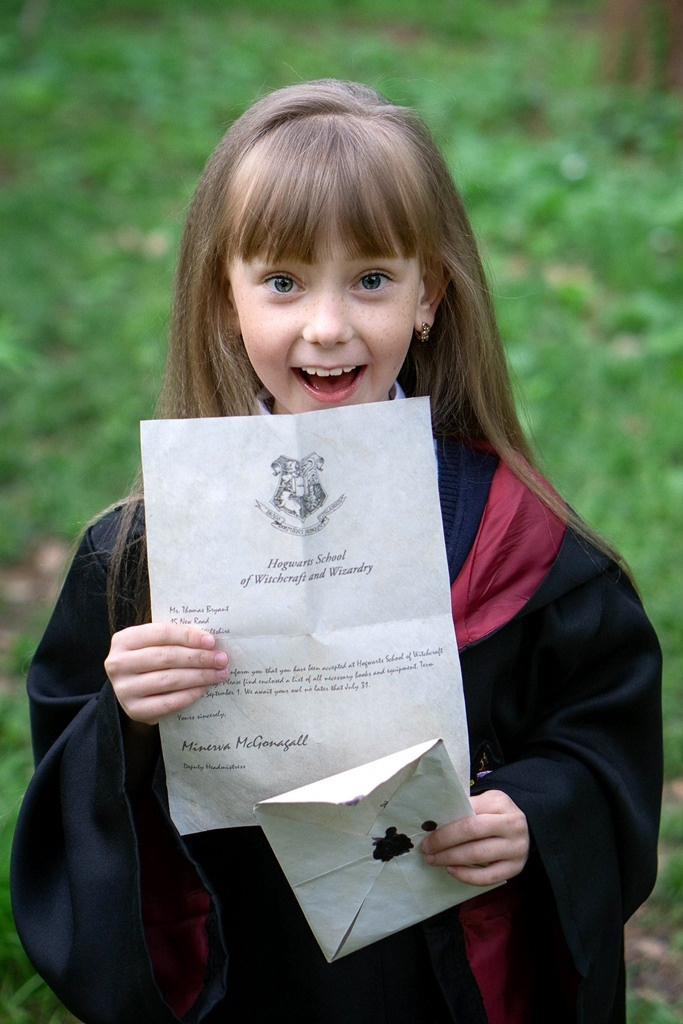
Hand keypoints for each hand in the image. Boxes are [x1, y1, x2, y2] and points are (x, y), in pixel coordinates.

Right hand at [105, 622, 228, 725]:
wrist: (133, 691)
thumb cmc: (150, 662)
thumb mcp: (154, 645)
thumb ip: (175, 640)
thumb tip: (210, 641)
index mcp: (124, 640)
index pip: (161, 633)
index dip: (188, 636)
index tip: (212, 641)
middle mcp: (119, 664)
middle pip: (167, 657)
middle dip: (198, 657)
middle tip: (221, 659)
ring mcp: (124, 689)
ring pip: (169, 679)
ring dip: (199, 676)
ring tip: (219, 673)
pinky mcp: (134, 710)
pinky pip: (168, 702)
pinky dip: (189, 694)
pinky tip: (204, 689)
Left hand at [421, 790, 529, 886]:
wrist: (526, 828)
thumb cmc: (497, 814)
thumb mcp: (485, 802)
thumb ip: (466, 808)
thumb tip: (435, 823)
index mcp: (500, 803)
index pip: (468, 811)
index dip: (446, 823)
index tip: (426, 830)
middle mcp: (512, 825)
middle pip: (471, 832)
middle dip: (444, 841)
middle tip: (426, 848)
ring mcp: (516, 848)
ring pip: (478, 855)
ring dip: (451, 859)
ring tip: (434, 860)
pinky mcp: (516, 868)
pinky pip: (487, 877)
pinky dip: (466, 875)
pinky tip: (452, 870)